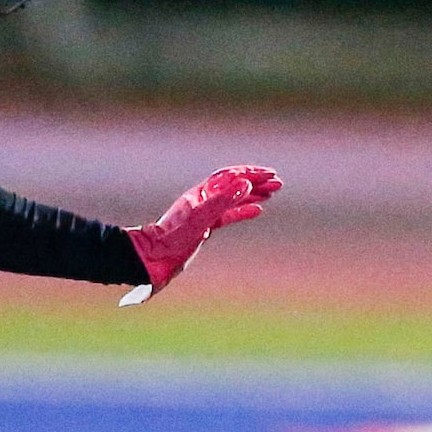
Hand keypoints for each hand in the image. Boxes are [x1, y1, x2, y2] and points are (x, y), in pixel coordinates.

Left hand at [122, 165, 283, 303]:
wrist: (153, 257)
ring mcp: (204, 213)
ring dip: (253, 194)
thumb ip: (222, 201)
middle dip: (256, 182)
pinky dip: (244, 210)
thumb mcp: (200, 219)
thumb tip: (246, 183)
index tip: (271, 175)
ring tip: (272, 193)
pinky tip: (257, 211)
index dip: (252, 174)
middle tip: (278, 183)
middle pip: (234, 185)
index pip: (232, 177)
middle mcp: (204, 200)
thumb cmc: (173, 239)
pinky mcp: (205, 227)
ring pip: (233, 199)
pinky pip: (229, 214)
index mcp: (203, 194)